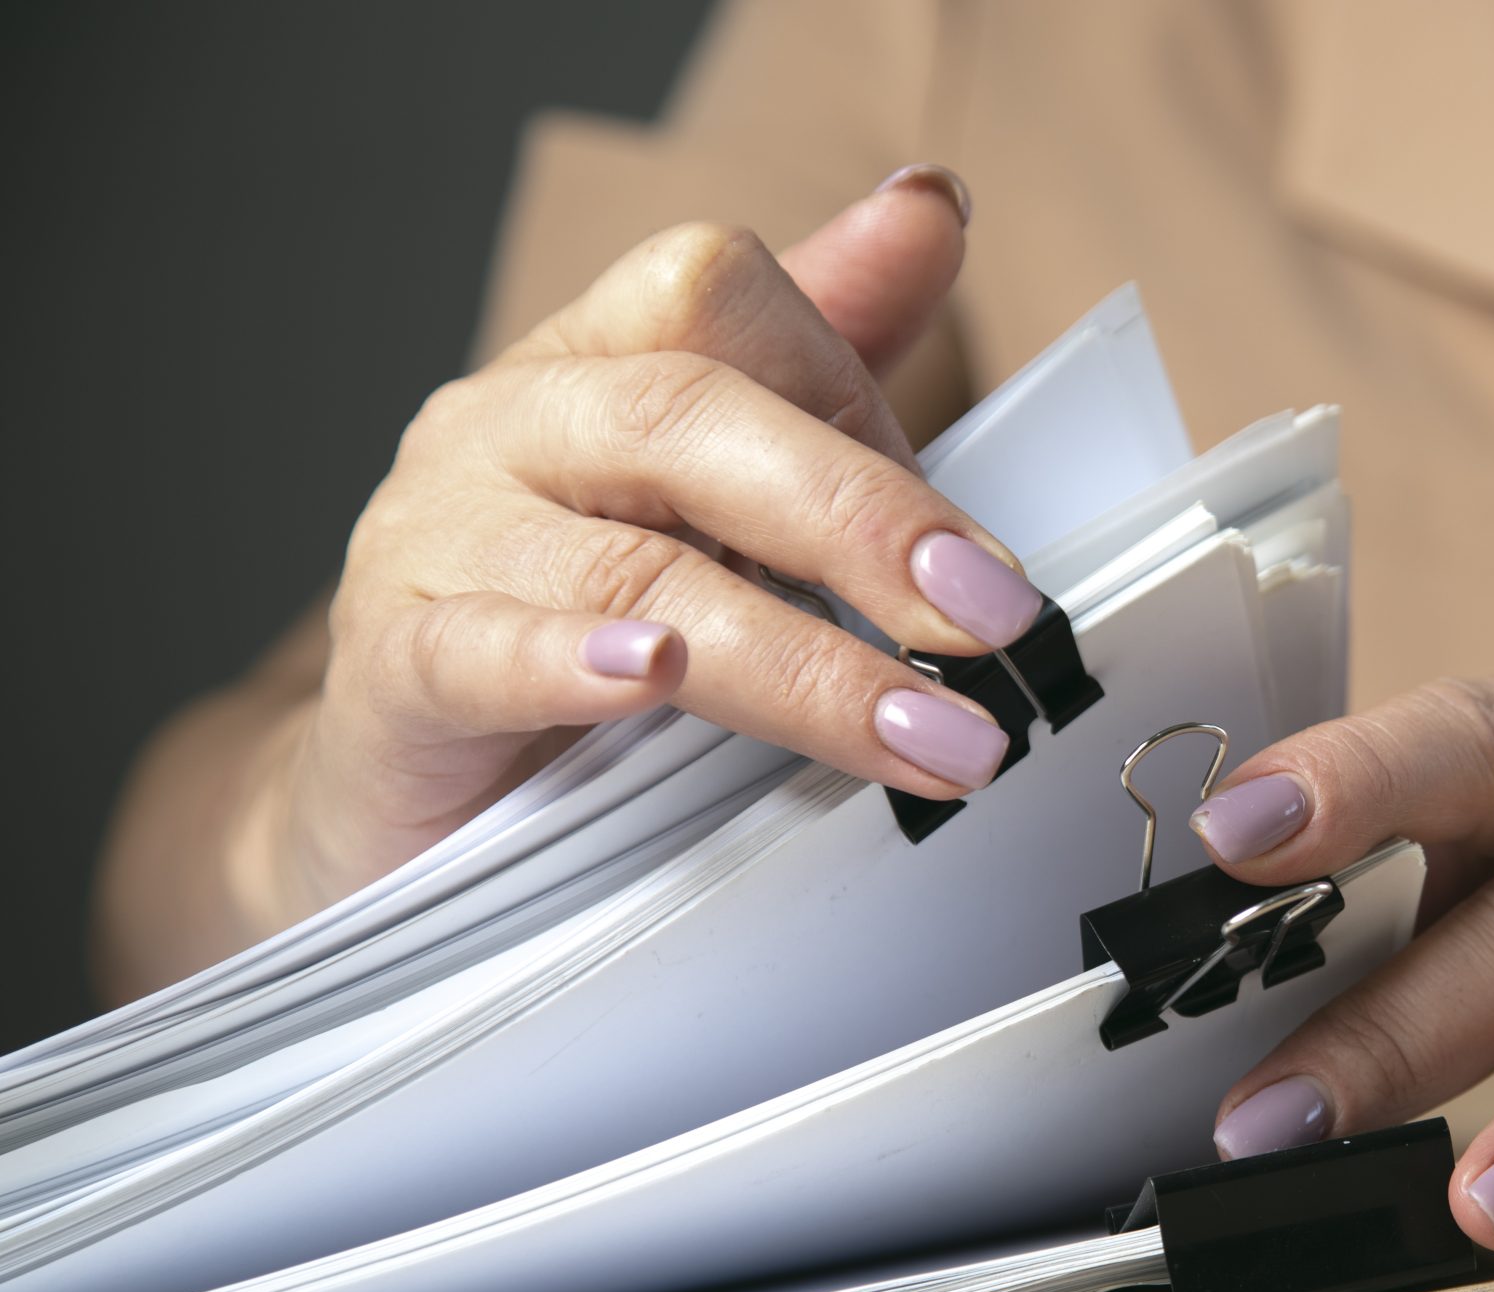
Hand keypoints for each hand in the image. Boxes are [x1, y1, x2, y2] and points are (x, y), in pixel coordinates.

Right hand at [251, 167, 1031, 932]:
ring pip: (630, 571)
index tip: (965, 539)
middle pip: (687, 415)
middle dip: (863, 519)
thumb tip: (931, 207)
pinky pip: (480, 655)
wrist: (396, 775)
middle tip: (993, 618)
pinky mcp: (393, 671)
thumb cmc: (569, 614)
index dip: (854, 395)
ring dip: (802, 662)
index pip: (724, 299)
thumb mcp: (707, 484)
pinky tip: (652, 679)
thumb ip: (819, 353)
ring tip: (923, 731)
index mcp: (591, 360)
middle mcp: (508, 426)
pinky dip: (572, 666)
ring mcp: (438, 541)